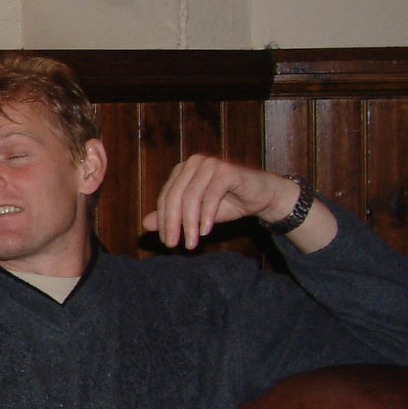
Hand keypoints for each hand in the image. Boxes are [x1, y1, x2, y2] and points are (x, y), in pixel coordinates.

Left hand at [143, 155, 305, 250]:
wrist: (262, 197)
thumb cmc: (228, 203)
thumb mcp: (196, 213)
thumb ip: (172, 216)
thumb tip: (145, 224)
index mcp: (182, 170)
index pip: (165, 197)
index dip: (163, 221)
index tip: (166, 242)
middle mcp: (193, 163)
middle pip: (175, 197)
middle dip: (172, 224)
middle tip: (173, 245)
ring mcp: (210, 164)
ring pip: (191, 197)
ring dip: (189, 223)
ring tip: (191, 243)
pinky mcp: (227, 171)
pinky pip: (211, 196)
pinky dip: (206, 216)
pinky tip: (205, 232)